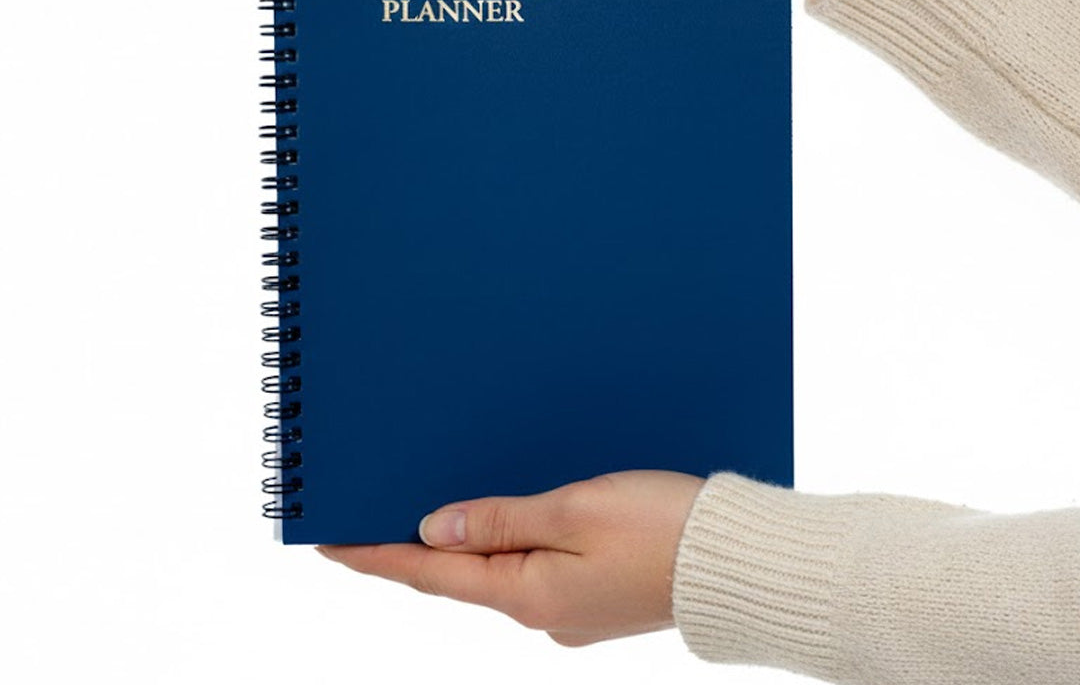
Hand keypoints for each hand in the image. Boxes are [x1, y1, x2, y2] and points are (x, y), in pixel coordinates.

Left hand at [316, 469, 705, 646]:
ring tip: (435, 501)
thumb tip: (434, 529)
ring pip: (499, 567)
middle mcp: (542, 612)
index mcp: (529, 593)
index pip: (430, 573)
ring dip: (466, 539)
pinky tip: (510, 514)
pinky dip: (511, 541)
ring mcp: (570, 609)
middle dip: (416, 543)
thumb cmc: (663, 528)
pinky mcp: (595, 596)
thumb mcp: (573, 511)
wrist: (741, 561)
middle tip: (375, 506)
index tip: (329, 539)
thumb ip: (500, 519)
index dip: (375, 555)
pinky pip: (535, 566)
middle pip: (460, 573)